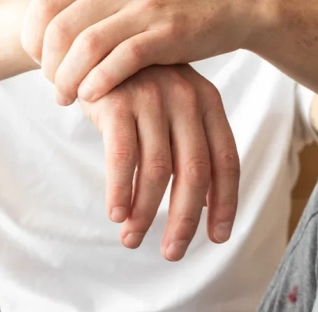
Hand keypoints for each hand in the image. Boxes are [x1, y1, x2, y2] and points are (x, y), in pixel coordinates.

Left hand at [22, 0, 255, 104]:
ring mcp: (144, 9)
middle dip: (49, 65)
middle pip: (60, 27)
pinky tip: (91, 97)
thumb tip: (56, 42)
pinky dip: (100, 80)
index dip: (34, 36)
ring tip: (66, 98)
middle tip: (55, 89)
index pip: (48, 5)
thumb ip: (96, 19)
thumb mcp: (127, 9)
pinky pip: (124, 57)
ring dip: (68, 78)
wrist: (230, 6)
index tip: (39, 63)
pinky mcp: (167, 34)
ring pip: (87, 44)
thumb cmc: (171, 15)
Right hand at [79, 64, 238, 259]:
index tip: (218, 237)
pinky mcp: (118, 102)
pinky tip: (116, 215)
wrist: (92, 53)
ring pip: (157, 171)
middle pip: (195, 173)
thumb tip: (202, 209)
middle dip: (184, 220)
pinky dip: (120, 191)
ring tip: (131, 240)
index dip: (224, 204)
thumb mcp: (172, 114)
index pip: (226, 161)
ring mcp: (153, 98)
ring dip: (144, 213)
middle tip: (173, 252)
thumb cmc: (137, 94)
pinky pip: (123, 158)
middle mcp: (186, 99)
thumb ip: (190, 151)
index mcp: (208, 104)